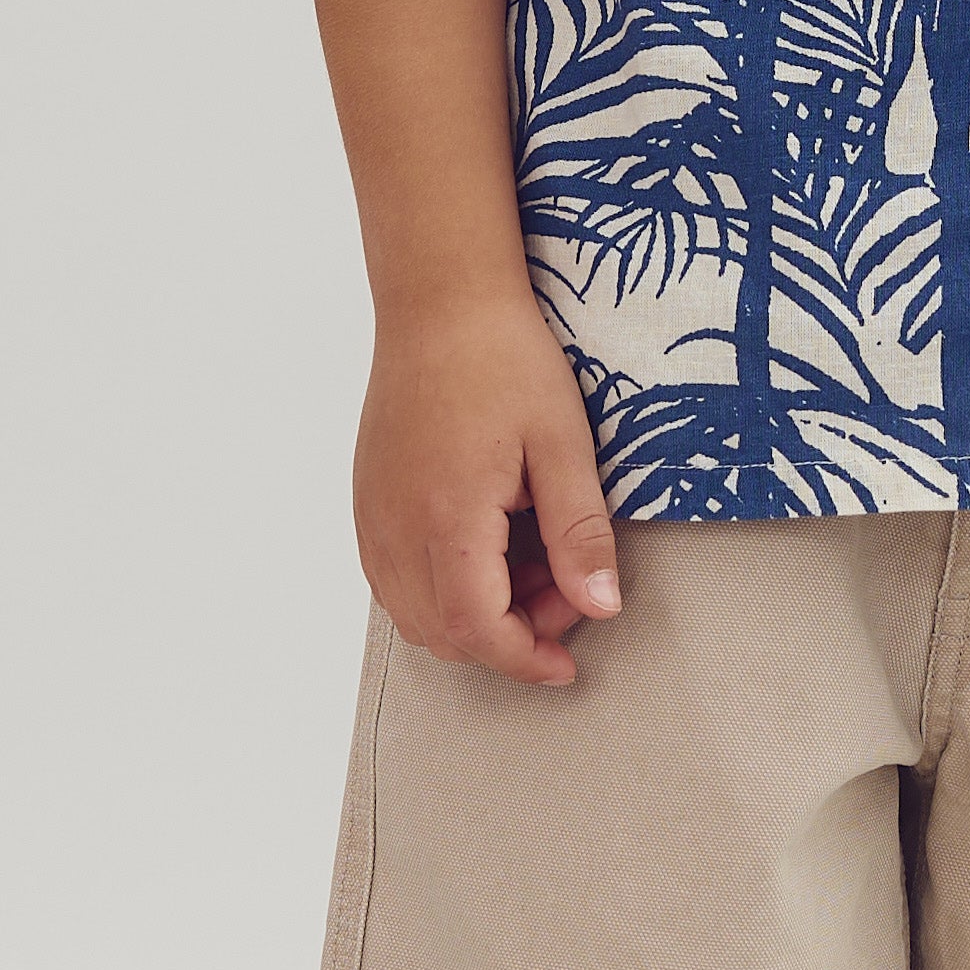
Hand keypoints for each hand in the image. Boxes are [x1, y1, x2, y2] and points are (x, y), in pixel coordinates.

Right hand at [354, 285, 622, 683]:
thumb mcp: (564, 445)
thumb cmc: (503, 361)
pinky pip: (394, 580)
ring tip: (531, 563)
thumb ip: (580, 533)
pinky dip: (442, 589)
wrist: (440, 304)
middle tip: (564, 591)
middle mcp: (396, 527)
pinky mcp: (367, 503)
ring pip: (413, 613)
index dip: (523, 660)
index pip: (476, 629)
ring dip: (474, 616)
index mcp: (449, 517)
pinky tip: (489, 547)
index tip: (565, 665)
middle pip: (442, 633)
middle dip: (508, 637)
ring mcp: (373, 517)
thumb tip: (601, 606)